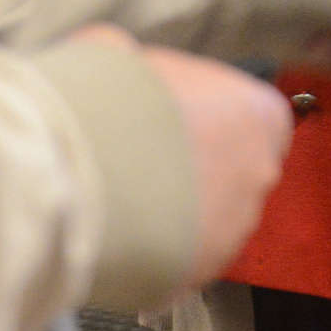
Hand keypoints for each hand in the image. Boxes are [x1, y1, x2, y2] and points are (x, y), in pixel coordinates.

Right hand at [71, 27, 291, 295]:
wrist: (69, 177)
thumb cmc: (104, 106)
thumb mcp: (116, 56)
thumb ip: (138, 65)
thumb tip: (119, 62)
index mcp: (259, 114)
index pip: (257, 120)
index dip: (214, 122)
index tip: (175, 125)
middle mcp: (261, 173)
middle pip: (236, 172)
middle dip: (195, 170)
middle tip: (141, 164)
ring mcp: (234, 230)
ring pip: (209, 221)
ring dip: (174, 213)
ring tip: (119, 200)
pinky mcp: (197, 274)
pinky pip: (178, 261)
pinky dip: (152, 252)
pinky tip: (114, 234)